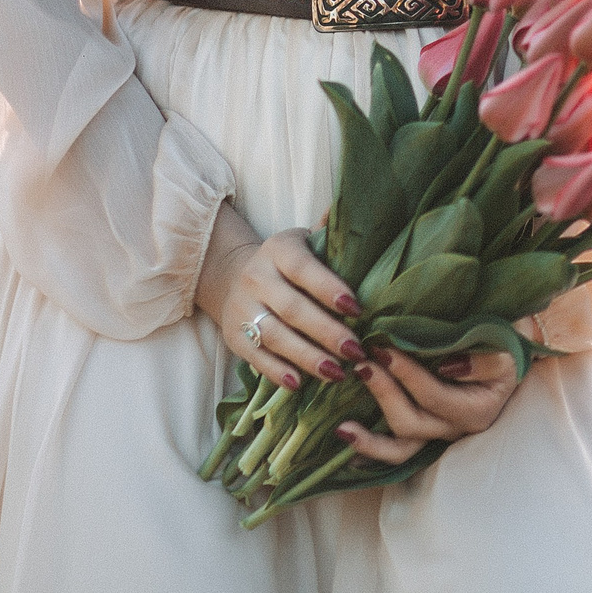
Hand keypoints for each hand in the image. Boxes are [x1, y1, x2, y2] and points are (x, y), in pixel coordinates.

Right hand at [196, 203, 366, 393]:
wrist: (233, 277)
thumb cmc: (288, 262)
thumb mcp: (304, 240)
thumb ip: (330, 233)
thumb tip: (358, 209)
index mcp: (278, 250)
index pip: (304, 269)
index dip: (329, 289)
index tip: (357, 309)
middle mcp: (256, 278)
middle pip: (293, 309)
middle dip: (326, 332)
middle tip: (356, 351)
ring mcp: (242, 309)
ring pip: (275, 336)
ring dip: (307, 358)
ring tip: (337, 373)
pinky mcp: (234, 337)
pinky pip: (256, 357)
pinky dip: (277, 371)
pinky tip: (299, 383)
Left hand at [337, 348, 522, 464]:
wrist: (508, 354)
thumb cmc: (505, 347)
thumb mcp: (507, 349)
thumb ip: (486, 361)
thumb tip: (448, 366)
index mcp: (477, 410)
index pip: (435, 396)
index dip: (407, 376)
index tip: (384, 347)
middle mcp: (456, 430)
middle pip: (411, 423)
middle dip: (384, 393)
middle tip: (364, 363)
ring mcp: (438, 435)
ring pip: (401, 450)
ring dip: (369, 440)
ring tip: (342, 427)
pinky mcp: (425, 433)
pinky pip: (397, 450)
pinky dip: (371, 448)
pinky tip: (346, 440)